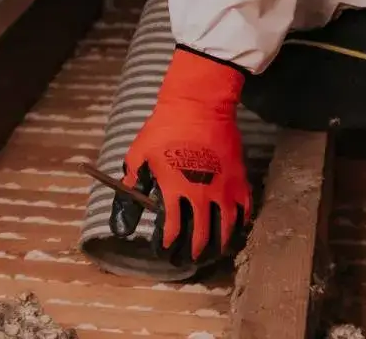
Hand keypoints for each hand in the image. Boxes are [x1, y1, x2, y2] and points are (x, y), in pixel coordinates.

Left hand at [111, 48, 250, 263]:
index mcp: (175, 189)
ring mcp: (224, 188)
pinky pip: (244, 210)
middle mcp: (202, 194)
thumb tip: (121, 210)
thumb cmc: (164, 128)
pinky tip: (235, 230)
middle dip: (193, 252)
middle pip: (201, 235)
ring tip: (213, 254)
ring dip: (219, 245)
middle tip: (188, 259)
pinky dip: (240, 224)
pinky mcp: (239, 179)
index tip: (164, 250)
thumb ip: (132, 183)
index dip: (168, 243)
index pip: (173, 228)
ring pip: (226, 228)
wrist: (198, 106)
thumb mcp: (140, 154)